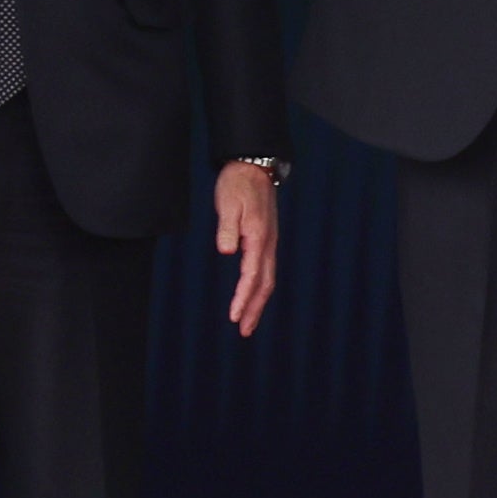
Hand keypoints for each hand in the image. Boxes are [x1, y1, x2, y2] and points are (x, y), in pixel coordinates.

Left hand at [214, 160, 278, 336]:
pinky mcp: (265, 239)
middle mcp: (267, 243)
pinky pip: (265, 270)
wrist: (253, 166)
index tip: (234, 316)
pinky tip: (252, 295)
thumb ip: (227, 228)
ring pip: (267, 279)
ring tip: (248, 322)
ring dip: (258, 302)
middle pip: (265, 284)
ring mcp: (268, 242)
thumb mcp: (227, 203)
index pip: (251, 275)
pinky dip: (259, 288)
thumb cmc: (238, 184)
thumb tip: (227, 251)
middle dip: (255, 309)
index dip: (243, 298)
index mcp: (258, 237)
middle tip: (244, 331)